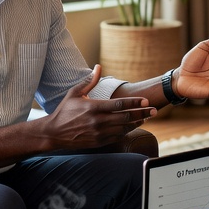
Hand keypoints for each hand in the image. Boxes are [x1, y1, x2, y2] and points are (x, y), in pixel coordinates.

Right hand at [39, 65, 155, 145]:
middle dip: (142, 113)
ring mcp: (99, 133)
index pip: (120, 104)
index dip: (135, 102)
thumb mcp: (75, 93)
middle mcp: (98, 121)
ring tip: (146, 118)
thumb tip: (98, 66)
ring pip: (124, 128)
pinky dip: (127, 131)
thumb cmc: (65, 111)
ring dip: (137, 123)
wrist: (53, 133)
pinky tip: (133, 126)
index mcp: (93, 107)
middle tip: (154, 111)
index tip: (146, 101)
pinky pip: (118, 136)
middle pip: (126, 117)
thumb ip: (89, 81)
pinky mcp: (99, 142)